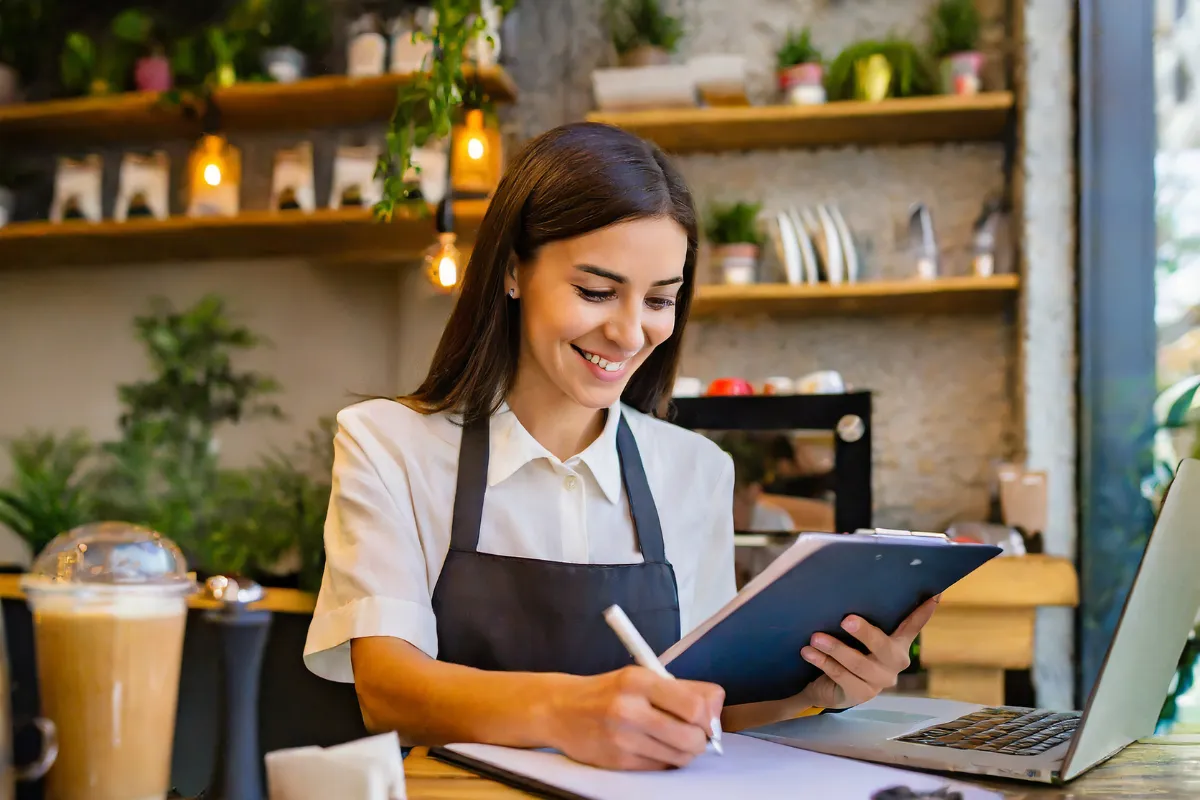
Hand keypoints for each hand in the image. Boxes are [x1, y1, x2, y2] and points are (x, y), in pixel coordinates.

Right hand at [545, 666, 723, 770]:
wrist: (560, 709)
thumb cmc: (607, 692)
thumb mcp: (641, 677)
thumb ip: (682, 689)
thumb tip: (717, 707)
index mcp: (639, 680)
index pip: (694, 706)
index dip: (708, 717)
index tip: (705, 719)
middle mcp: (629, 708)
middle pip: (691, 736)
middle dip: (700, 739)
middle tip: (693, 734)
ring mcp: (622, 738)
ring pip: (680, 756)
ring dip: (685, 752)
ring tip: (674, 741)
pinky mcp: (617, 761)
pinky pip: (660, 767)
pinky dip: (665, 760)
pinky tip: (654, 748)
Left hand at [798, 595, 940, 709]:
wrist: (824, 686)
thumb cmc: (844, 649)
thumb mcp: (854, 634)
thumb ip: (861, 616)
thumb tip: (847, 586)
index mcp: (897, 643)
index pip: (912, 626)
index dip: (923, 612)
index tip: (934, 594)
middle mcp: (894, 663)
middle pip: (884, 647)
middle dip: (865, 633)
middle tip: (846, 619)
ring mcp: (880, 681)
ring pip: (858, 664)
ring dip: (835, 648)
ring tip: (815, 637)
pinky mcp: (861, 695)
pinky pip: (841, 676)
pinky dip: (823, 662)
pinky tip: (808, 652)